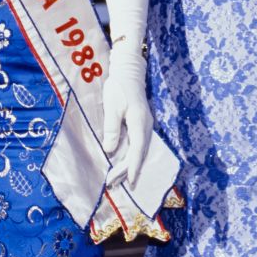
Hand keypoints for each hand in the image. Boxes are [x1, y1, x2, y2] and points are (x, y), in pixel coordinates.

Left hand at [101, 47, 152, 189]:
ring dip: (129, 165)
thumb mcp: (112, 107)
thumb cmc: (119, 87)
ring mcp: (145, 126)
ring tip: (117, 180)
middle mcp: (146, 127)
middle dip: (127, 170)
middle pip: (139, 153)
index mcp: (140, 122)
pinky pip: (138, 145)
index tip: (129, 182)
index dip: (133, 167)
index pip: (138, 150)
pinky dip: (131, 156)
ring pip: (139, 150)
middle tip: (113, 184)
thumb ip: (112, 128)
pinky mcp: (141, 125)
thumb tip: (111, 151)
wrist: (130, 73)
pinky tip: (123, 163)